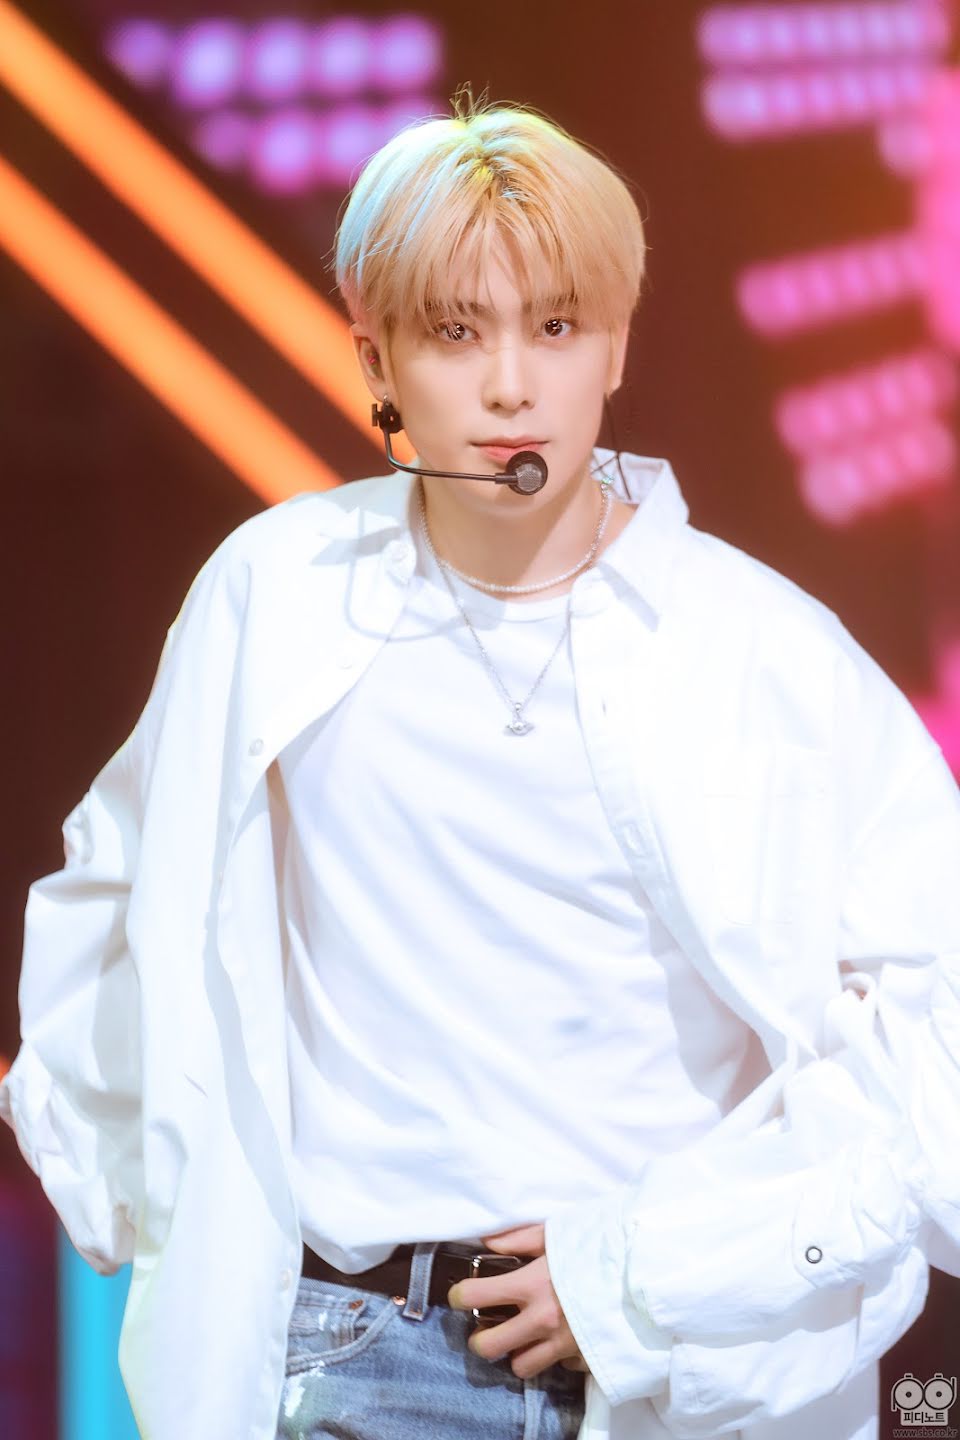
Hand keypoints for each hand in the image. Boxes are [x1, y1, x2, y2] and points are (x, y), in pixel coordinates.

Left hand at [446, 1222, 589, 1378]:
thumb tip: (487, 1243)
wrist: (645, 1272)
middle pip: (490, 1346)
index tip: (460, 1294)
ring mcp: (563, 1344)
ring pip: (521, 1367)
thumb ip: (519, 1238)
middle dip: (480, 1338)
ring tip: (523, 1337)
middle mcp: (542, 1320)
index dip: (459, 1295)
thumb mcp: (559, 1232)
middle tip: (485, 1327)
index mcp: (532, 1285)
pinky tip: (561, 1338)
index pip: (476, 1295)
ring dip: (518, 1352)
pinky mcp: (585, 1358)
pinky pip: (560, 1367)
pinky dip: (556, 1356)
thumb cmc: (600, 1246)